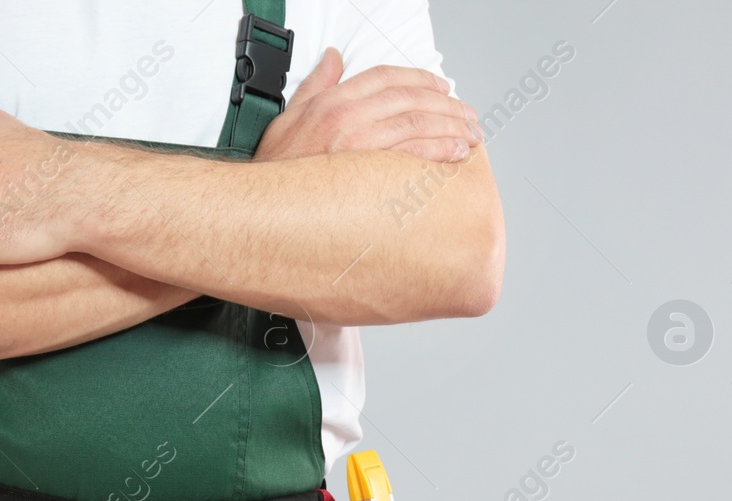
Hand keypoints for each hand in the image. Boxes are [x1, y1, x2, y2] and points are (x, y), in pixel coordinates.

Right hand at [255, 49, 481, 163]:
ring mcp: (359, 143)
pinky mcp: (369, 173)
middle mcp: (348, 116)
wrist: (261, 208)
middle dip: (446, 104)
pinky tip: (457, 154)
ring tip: (471, 134)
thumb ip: (316, 86)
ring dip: (451, 126)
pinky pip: (414, 155)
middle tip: (466, 114)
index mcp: (332, 101)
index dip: (419, 79)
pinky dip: (441, 150)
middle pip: (410, 99)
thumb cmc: (275, 170)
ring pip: (418, 123)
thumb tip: (333, 60)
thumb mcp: (288, 117)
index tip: (440, 87)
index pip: (386, 78)